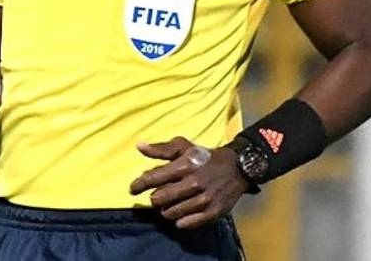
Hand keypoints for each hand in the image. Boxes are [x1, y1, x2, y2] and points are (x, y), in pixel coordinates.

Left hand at [129, 136, 249, 228]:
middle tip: (157, 196)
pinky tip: (180, 213)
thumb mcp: (184, 147)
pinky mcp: (212, 212)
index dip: (139, 185)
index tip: (133, 189)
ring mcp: (204, 199)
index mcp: (185, 165)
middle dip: (154, 198)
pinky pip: (186, 223)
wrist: (237, 168)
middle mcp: (194, 183)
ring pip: (171, 212)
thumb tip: (139, 147)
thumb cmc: (205, 157)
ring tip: (169, 203)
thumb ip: (161, 149)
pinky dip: (179, 220)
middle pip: (159, 199)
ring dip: (166, 209)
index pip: (153, 179)